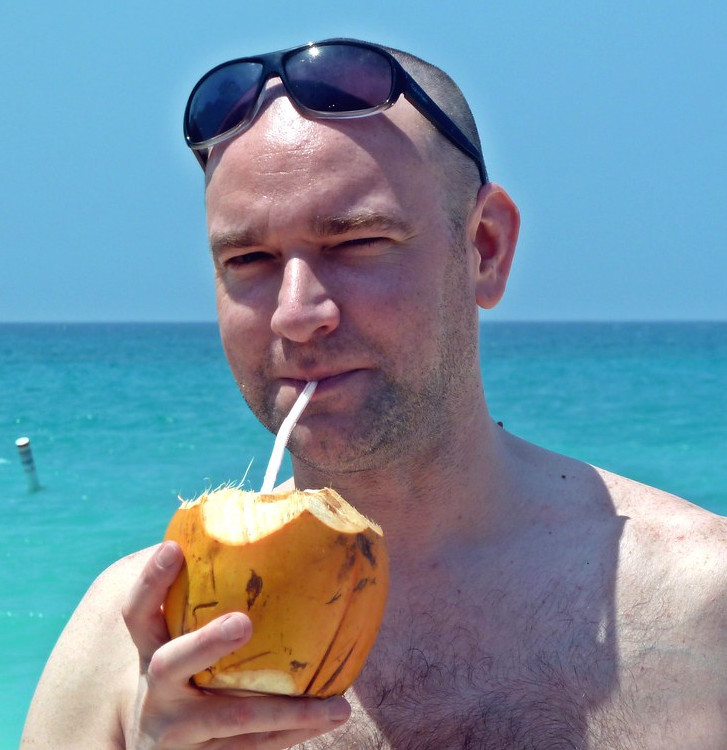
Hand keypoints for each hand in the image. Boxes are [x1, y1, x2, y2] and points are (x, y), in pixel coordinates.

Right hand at [122, 542, 350, 748]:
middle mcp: (155, 689)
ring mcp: (175, 730)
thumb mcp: (183, 630)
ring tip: (337, 706)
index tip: (173, 548)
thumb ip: (214, 584)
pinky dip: (292, 733)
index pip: (138, 611)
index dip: (150, 580)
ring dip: (283, 712)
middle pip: (170, 663)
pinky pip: (251, 747)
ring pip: (227, 720)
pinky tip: (333, 714)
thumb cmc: (185, 664)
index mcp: (151, 646)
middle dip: (205, 641)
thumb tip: (287, 499)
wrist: (154, 744)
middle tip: (243, 621)